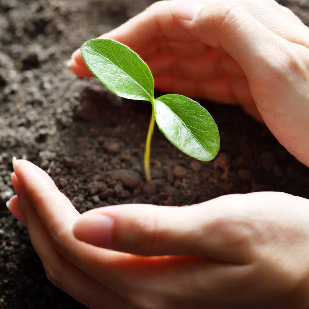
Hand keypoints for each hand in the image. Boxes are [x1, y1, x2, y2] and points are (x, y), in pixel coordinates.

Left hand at [7, 159, 308, 307]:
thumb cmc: (282, 241)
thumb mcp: (222, 227)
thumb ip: (152, 233)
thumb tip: (87, 224)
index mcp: (151, 284)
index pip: (73, 239)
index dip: (43, 202)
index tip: (25, 167)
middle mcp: (142, 303)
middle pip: (64, 258)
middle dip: (34, 216)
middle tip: (19, 178)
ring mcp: (150, 302)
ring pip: (76, 270)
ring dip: (47, 232)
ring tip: (28, 201)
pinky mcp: (161, 292)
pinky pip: (98, 273)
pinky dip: (74, 246)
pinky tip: (71, 224)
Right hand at [69, 0, 308, 166]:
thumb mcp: (283, 65)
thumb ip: (235, 27)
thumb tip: (188, 9)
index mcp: (241, 24)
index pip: (168, 21)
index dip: (126, 38)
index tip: (91, 59)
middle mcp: (236, 37)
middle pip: (167, 39)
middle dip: (124, 52)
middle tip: (87, 71)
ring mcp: (238, 64)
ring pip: (178, 60)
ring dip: (142, 69)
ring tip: (112, 83)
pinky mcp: (242, 88)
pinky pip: (196, 81)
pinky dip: (170, 84)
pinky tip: (154, 91)